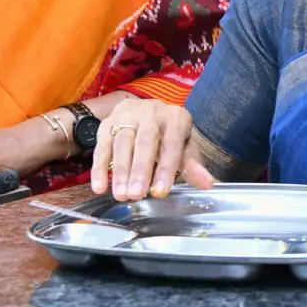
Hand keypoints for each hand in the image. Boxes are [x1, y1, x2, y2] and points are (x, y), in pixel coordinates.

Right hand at [89, 98, 213, 201]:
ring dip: (120, 171)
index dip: (165, 169)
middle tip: (136, 195)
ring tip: (120, 195)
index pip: (171, 144)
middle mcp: (151, 112)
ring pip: (122, 143)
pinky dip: (99, 168)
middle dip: (140, 170)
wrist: (146, 111)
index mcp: (175, 118)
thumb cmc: (168, 135)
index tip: (160, 192)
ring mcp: (127, 115)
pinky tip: (99, 187)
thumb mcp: (184, 146)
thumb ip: (192, 165)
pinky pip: (102, 146)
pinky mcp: (107, 122)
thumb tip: (208, 184)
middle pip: (145, 142)